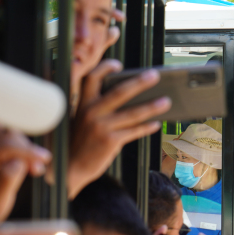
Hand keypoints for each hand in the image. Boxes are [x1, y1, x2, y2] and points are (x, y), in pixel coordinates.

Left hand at [0, 125, 50, 234]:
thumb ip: (7, 180)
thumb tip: (19, 163)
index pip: (7, 146)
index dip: (28, 151)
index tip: (45, 158)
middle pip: (10, 137)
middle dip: (28, 150)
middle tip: (39, 168)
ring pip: (12, 137)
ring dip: (27, 149)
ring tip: (35, 167)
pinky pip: (12, 142)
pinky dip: (24, 150)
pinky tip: (30, 164)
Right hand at [67, 60, 170, 197]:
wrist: (68, 169)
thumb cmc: (75, 144)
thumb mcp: (77, 120)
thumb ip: (93, 109)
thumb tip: (121, 99)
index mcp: (81, 104)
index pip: (92, 79)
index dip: (105, 69)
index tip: (119, 65)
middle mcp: (91, 112)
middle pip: (119, 92)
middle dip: (139, 82)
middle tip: (155, 75)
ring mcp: (101, 127)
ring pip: (132, 113)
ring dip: (151, 106)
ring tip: (166, 102)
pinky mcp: (111, 141)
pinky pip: (134, 131)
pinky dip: (146, 127)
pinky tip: (155, 124)